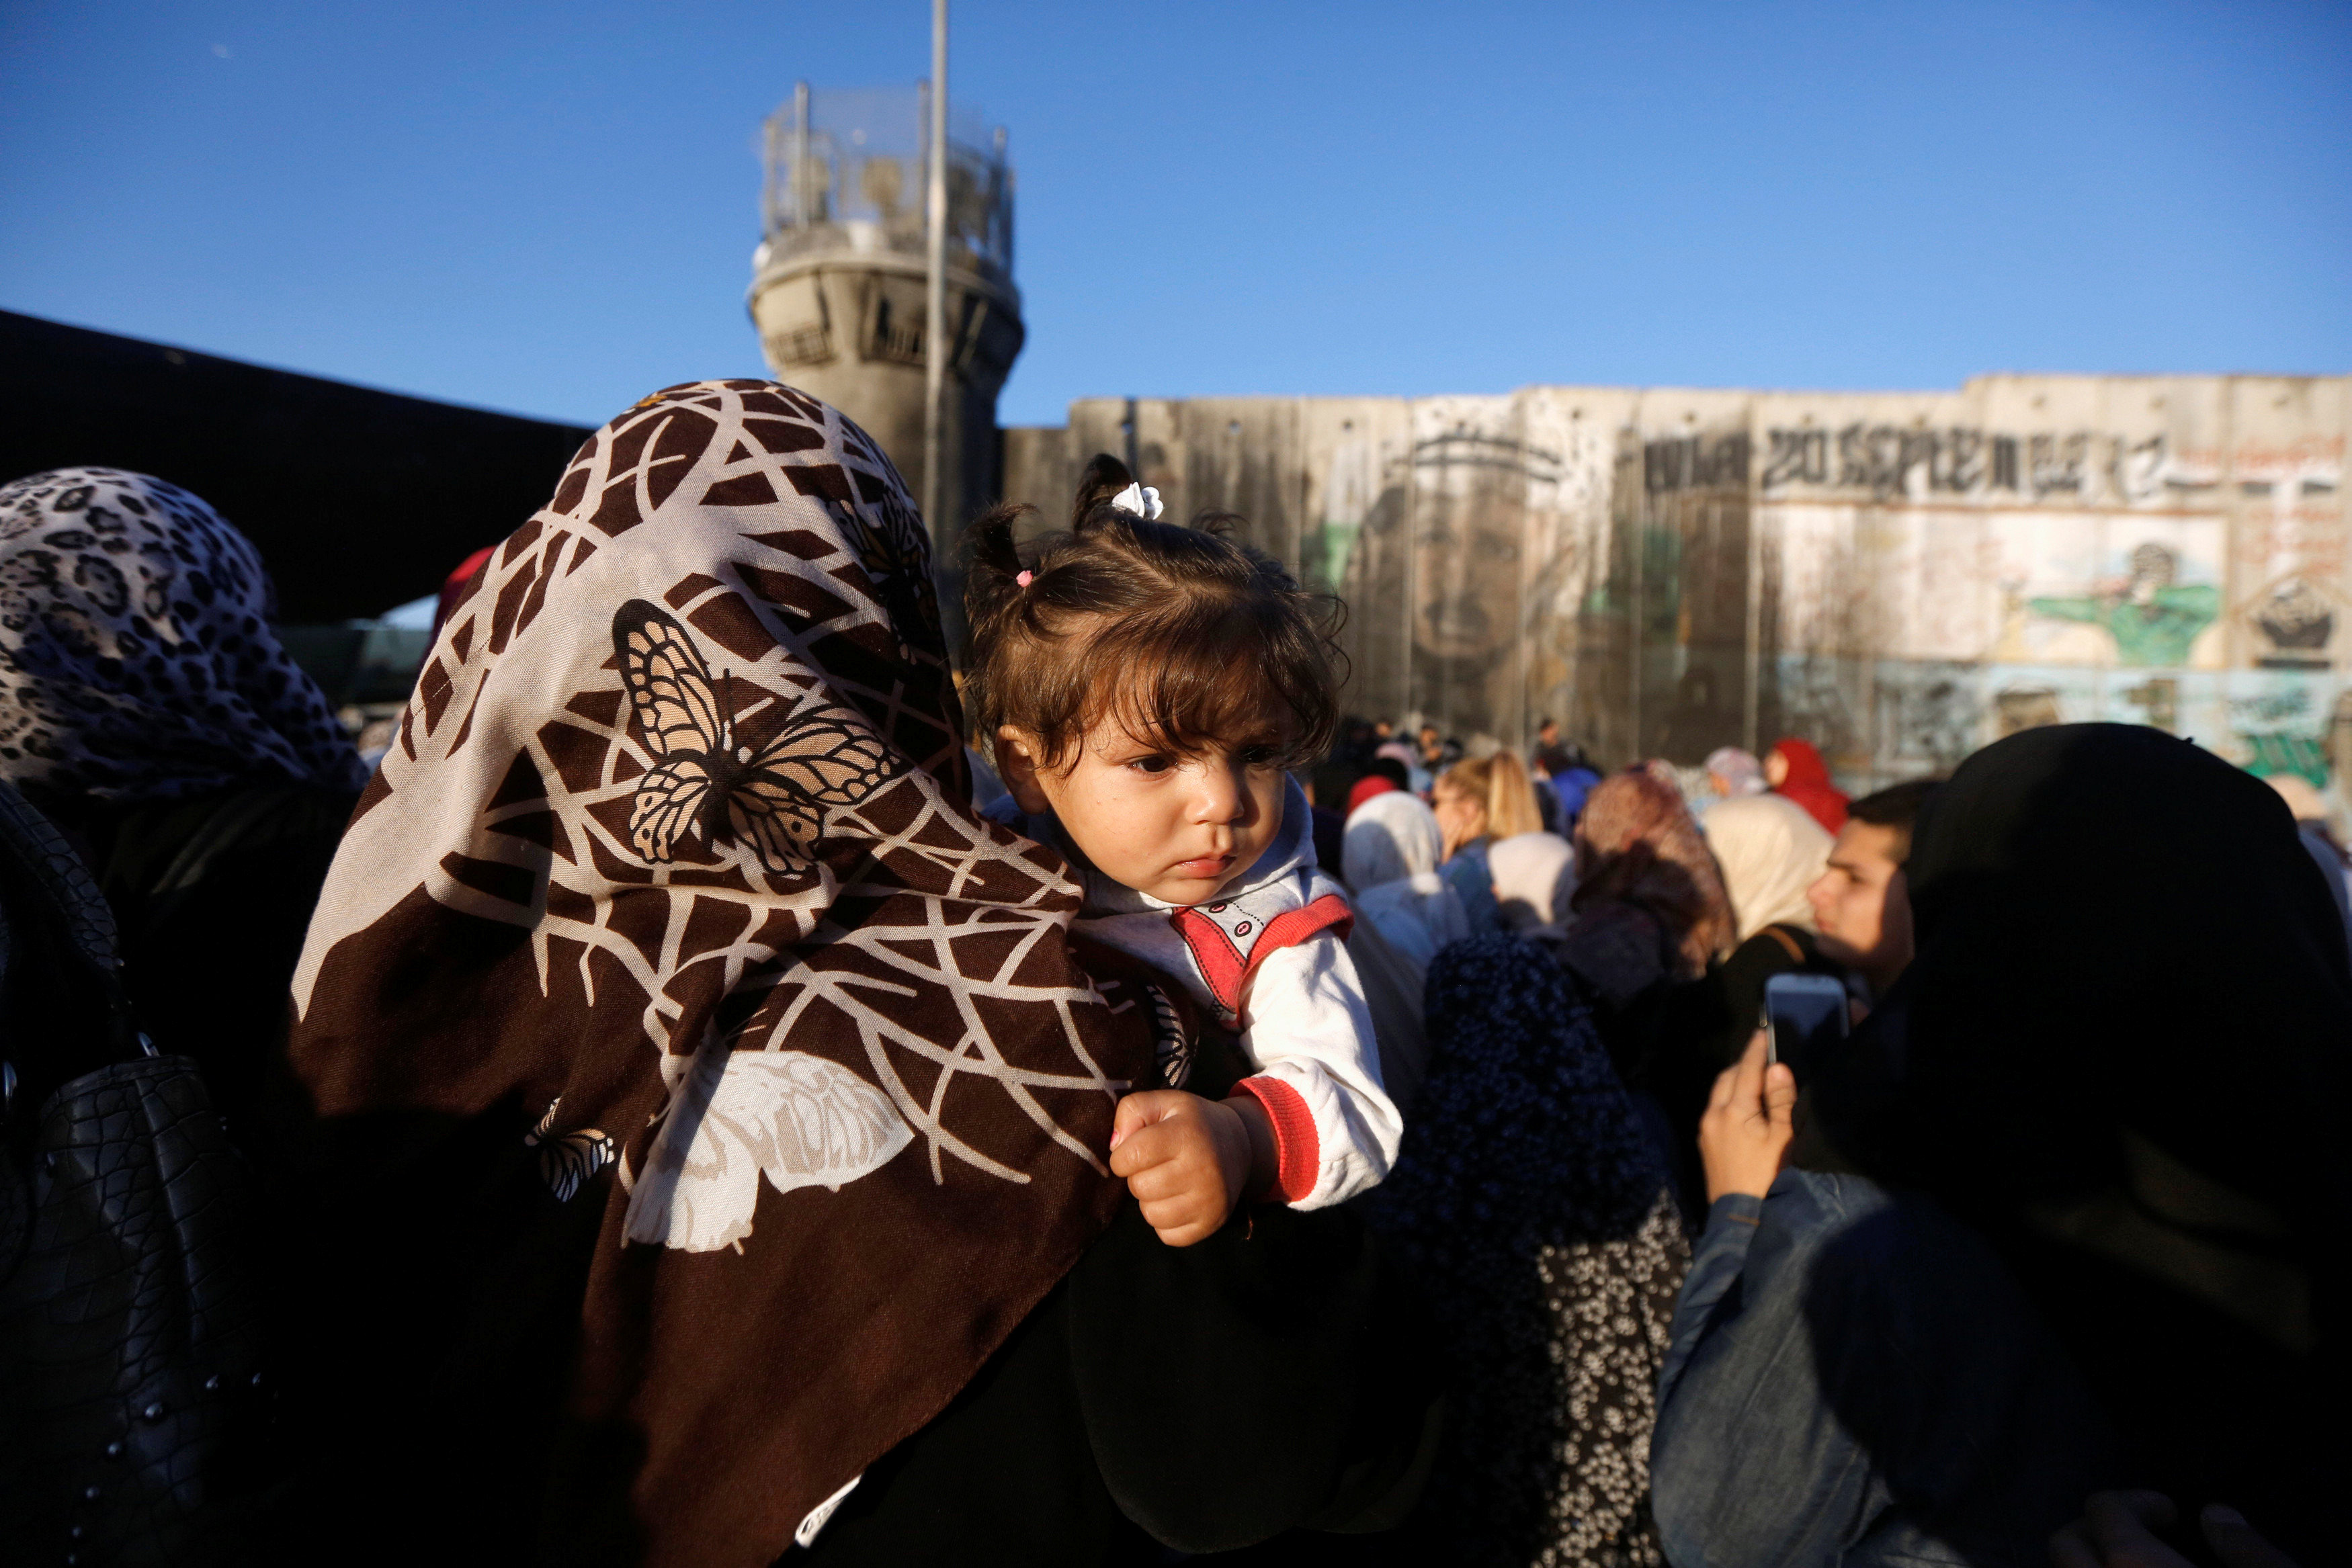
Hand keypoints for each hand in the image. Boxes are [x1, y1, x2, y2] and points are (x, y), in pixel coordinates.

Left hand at [1109, 1090, 1262, 1246]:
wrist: (1239, 1146)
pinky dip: (1166, 1221)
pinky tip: (1178, 1200)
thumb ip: (1131, 1111)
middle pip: (1139, 1187)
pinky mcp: (1212, 1223)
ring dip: (1150, 1200)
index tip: (1134, 1150)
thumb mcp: (1164, 1103)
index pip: (1130, 1156)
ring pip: (1150, 1214)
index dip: (1122, 1156)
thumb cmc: (1191, 1124)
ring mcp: (1209, 1200)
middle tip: (1157, 1165)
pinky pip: (1167, 1235)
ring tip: (1167, 1182)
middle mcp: (1203, 1168)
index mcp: (1187, 1134)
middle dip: (1138, 1176)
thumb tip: (1115, 1146)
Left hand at [1699, 1030, 1795, 1202]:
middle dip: (1743, 1063)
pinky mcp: (1705, 1145)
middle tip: (1761, 1053)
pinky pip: (1715, 1110)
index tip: (1762, 1032)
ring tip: (1754, 1076)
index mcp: (1733, 1109)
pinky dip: (1729, 1098)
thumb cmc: (1769, 1176)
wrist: (1742, 1219)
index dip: (1756, 1050)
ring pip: (1718, 1093)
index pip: (1746, 1069)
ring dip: (1734, 1081)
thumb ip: (1780, 1100)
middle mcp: (1713, 1114)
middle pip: (1727, 1078)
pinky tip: (1742, 1105)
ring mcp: (1706, 1131)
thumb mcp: (1783, 1138)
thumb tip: (1776, 1068)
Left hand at [2050, 1491, 2299, 1567]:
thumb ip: (2248, 1551)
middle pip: (2064, 1545)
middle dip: (2095, 1529)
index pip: (2101, 1510)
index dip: (2133, 1500)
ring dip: (2089, 1563)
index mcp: (2137, 1567)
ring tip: (2135, 1562)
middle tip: (2142, 1533)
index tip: (2169, 1512)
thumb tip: (2216, 1515)